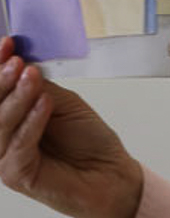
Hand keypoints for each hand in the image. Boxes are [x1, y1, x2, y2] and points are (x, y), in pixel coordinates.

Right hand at [0, 38, 142, 217]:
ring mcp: (6, 157)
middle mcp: (3, 136)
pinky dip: (31, 121)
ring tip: (32, 77)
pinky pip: (18, 145)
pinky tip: (44, 103)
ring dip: (17, 97)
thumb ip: (40, 86)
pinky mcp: (17, 174)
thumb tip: (21, 62)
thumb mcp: (63, 102)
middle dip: (0, 80)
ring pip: (0, 124)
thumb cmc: (88, 141)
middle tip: (16, 61)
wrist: (110, 173)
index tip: (7, 43)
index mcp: (11, 117)